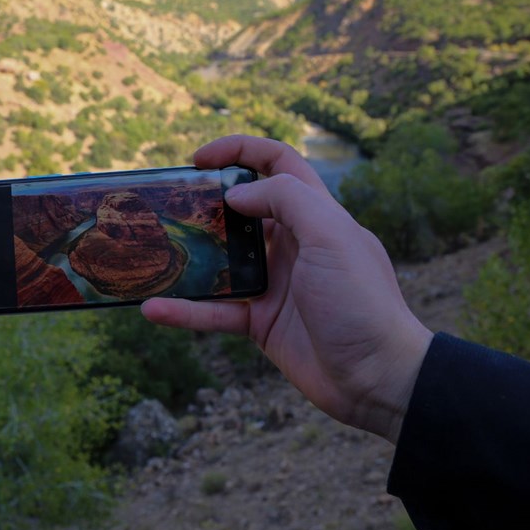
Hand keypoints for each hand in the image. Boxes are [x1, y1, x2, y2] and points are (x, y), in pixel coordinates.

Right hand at [142, 135, 432, 443]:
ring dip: (187, 257)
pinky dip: (185, 311)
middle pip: (241, 210)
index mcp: (316, 215)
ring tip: (152, 252)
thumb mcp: (332, 237)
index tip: (198, 159)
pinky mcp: (260, 322)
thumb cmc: (362, 301)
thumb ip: (287, 200)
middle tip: (168, 205)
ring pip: (221, 261)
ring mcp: (273, 284)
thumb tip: (236, 195)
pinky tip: (154, 309)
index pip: (277, 164)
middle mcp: (292, 244)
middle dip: (204, 202)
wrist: (378, 378)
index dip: (239, 151)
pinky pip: (214, 312)